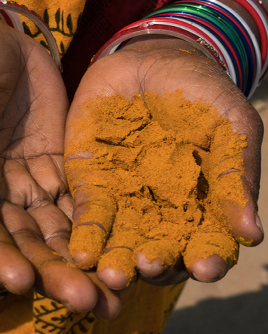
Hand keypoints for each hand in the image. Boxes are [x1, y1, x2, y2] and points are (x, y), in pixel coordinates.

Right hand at [0, 15, 120, 318]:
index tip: (22, 282)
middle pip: (24, 241)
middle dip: (53, 274)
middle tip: (88, 303)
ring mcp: (28, 181)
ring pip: (56, 230)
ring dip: (82, 263)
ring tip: (115, 295)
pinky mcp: (58, 166)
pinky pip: (79, 200)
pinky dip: (99, 226)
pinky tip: (124, 249)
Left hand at [65, 36, 263, 289]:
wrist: (150, 61)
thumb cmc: (198, 93)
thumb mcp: (229, 125)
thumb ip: (236, 174)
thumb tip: (250, 233)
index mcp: (200, 204)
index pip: (206, 241)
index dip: (208, 256)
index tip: (205, 266)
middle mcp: (159, 211)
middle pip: (159, 249)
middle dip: (155, 262)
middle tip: (149, 267)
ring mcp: (122, 199)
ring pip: (120, 239)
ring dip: (116, 259)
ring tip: (112, 273)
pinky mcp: (89, 183)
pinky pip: (88, 212)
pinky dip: (86, 232)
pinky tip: (81, 253)